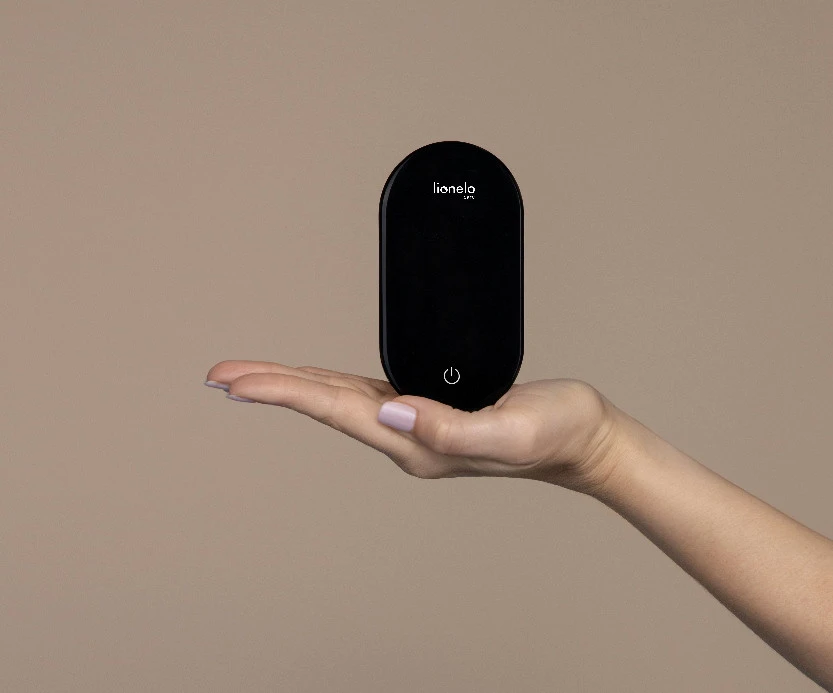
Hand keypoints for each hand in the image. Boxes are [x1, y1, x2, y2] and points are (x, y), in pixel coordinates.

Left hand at [204, 360, 625, 495]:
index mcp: (418, 443)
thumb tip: (390, 412)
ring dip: (293, 385)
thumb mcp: (509, 429)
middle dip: (271, 387)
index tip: (234, 381)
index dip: (283, 391)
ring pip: (339, 399)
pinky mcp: (428, 406)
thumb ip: (450, 426)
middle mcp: (408, 435)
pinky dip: (331, 381)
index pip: (336, 411)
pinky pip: (366, 392)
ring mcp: (415, 423)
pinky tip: (317, 377)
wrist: (580, 440)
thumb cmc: (554, 433)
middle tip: (218, 374)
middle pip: (325, 405)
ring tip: (251, 376)